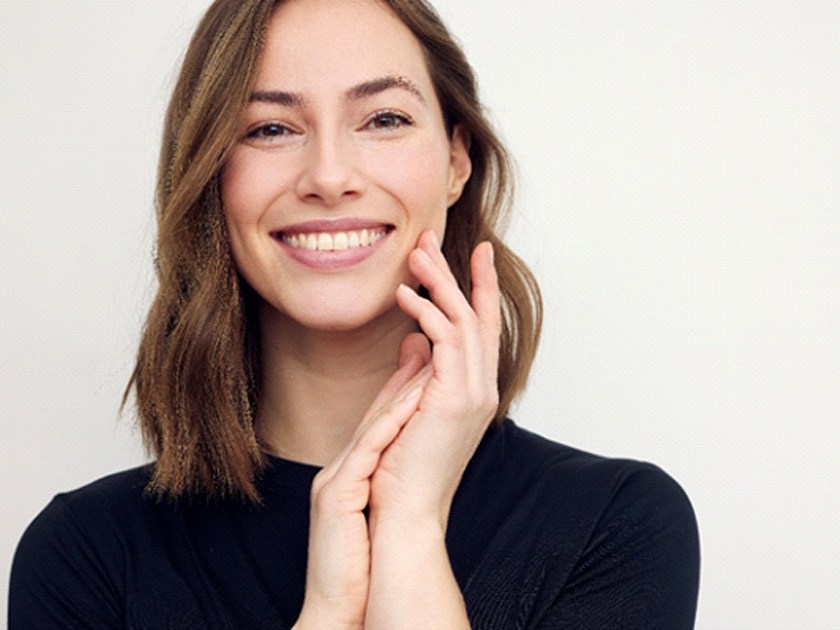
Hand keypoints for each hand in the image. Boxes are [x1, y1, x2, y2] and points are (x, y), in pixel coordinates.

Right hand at [295, 354, 432, 628]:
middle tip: (430, 331)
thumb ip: (387, 478)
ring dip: (401, 387)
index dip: (405, 384)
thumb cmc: (355, 566)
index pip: (382, 420)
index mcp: (350, 472)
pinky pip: (366, 452)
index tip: (431, 351)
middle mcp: (340, 468)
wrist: (336, 609)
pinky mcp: (336, 495)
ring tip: (427, 352)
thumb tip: (410, 456)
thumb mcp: (373, 512)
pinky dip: (389, 425)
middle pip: (376, 410)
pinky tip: (411, 404)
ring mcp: (335, 478)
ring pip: (373, 423)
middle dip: (405, 371)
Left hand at [371, 230, 501, 529]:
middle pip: (475, 315)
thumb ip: (416, 372)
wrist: (405, 512)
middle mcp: (482, 387)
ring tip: (415, 253)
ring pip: (463, 319)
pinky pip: (448, 339)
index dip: (478, 288)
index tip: (471, 254)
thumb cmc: (402, 466)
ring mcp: (474, 393)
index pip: (481, 328)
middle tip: (431, 239)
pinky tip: (405, 295)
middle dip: (457, 273)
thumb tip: (414, 339)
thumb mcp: (410, 407)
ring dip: (440, 282)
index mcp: (474, 390)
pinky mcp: (455, 398)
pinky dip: (427, 311)